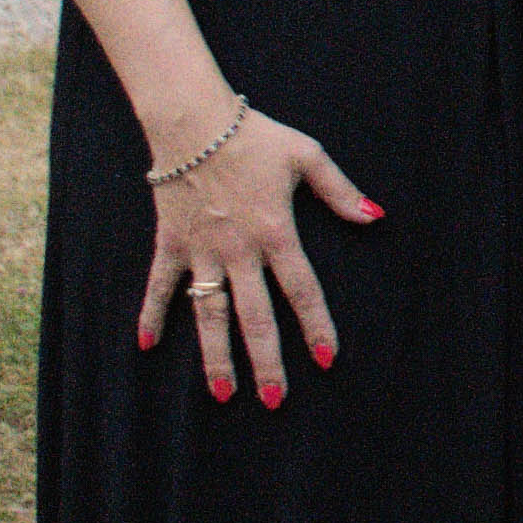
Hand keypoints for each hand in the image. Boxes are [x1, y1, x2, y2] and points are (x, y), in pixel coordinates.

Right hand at [138, 103, 381, 405]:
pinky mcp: (170, 244)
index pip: (302, 289)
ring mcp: (201, 250)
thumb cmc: (257, 137)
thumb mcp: (308, 156)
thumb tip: (375, 217)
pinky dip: (151, 314)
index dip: (316, 326)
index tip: (326, 359)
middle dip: (267, 360)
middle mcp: (239, 250)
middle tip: (276, 400)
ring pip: (210, 313)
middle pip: (256, 316)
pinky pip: (160, 286)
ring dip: (216, 355)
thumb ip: (341, 192)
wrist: (195, 123)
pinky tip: (147, 345)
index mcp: (277, 232)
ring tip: (223, 394)